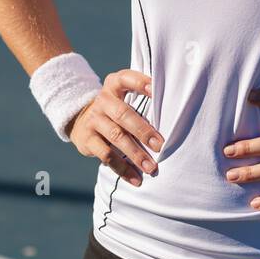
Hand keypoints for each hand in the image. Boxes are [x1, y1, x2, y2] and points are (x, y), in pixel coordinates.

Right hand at [69, 69, 165, 187]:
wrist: (82, 120)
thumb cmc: (117, 108)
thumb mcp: (124, 96)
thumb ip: (144, 98)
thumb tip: (177, 111)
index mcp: (114, 85)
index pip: (127, 79)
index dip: (141, 83)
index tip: (156, 91)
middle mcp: (103, 100)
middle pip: (123, 114)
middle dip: (143, 131)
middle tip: (161, 146)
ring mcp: (94, 120)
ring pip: (116, 137)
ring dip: (135, 154)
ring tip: (151, 168)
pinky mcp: (87, 140)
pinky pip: (106, 156)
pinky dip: (122, 169)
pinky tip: (136, 179)